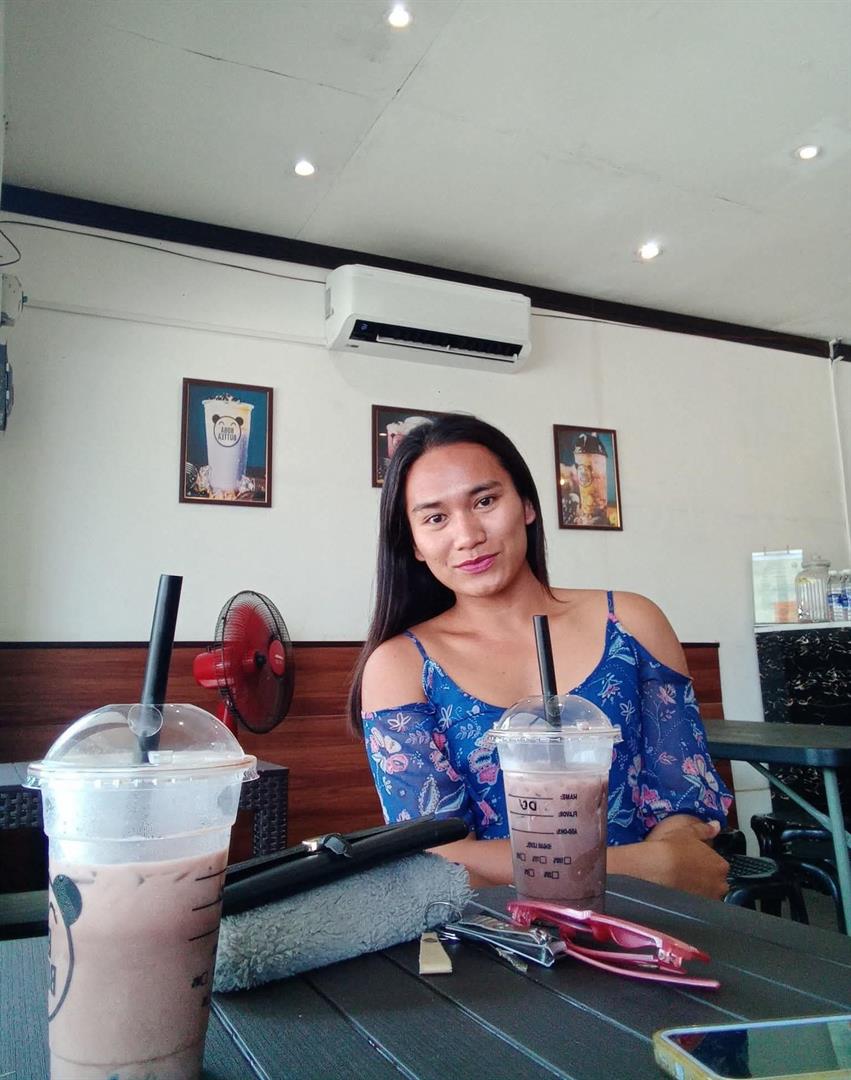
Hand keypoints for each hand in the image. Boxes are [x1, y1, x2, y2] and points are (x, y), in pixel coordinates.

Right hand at [609, 817, 729, 899]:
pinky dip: (690, 902)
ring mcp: (708, 900)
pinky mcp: (697, 911)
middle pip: (715, 882)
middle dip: (705, 879)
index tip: (693, 860)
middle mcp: (720, 885)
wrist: (656, 869)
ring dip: (698, 891)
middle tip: (686, 873)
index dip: (705, 862)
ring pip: (706, 895)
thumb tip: (716, 825)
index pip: (718, 865)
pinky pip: (696, 906)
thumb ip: (704, 829)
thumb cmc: (672, 847)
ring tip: (680, 886)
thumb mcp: (687, 832)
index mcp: (720, 865)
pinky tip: (677, 896)